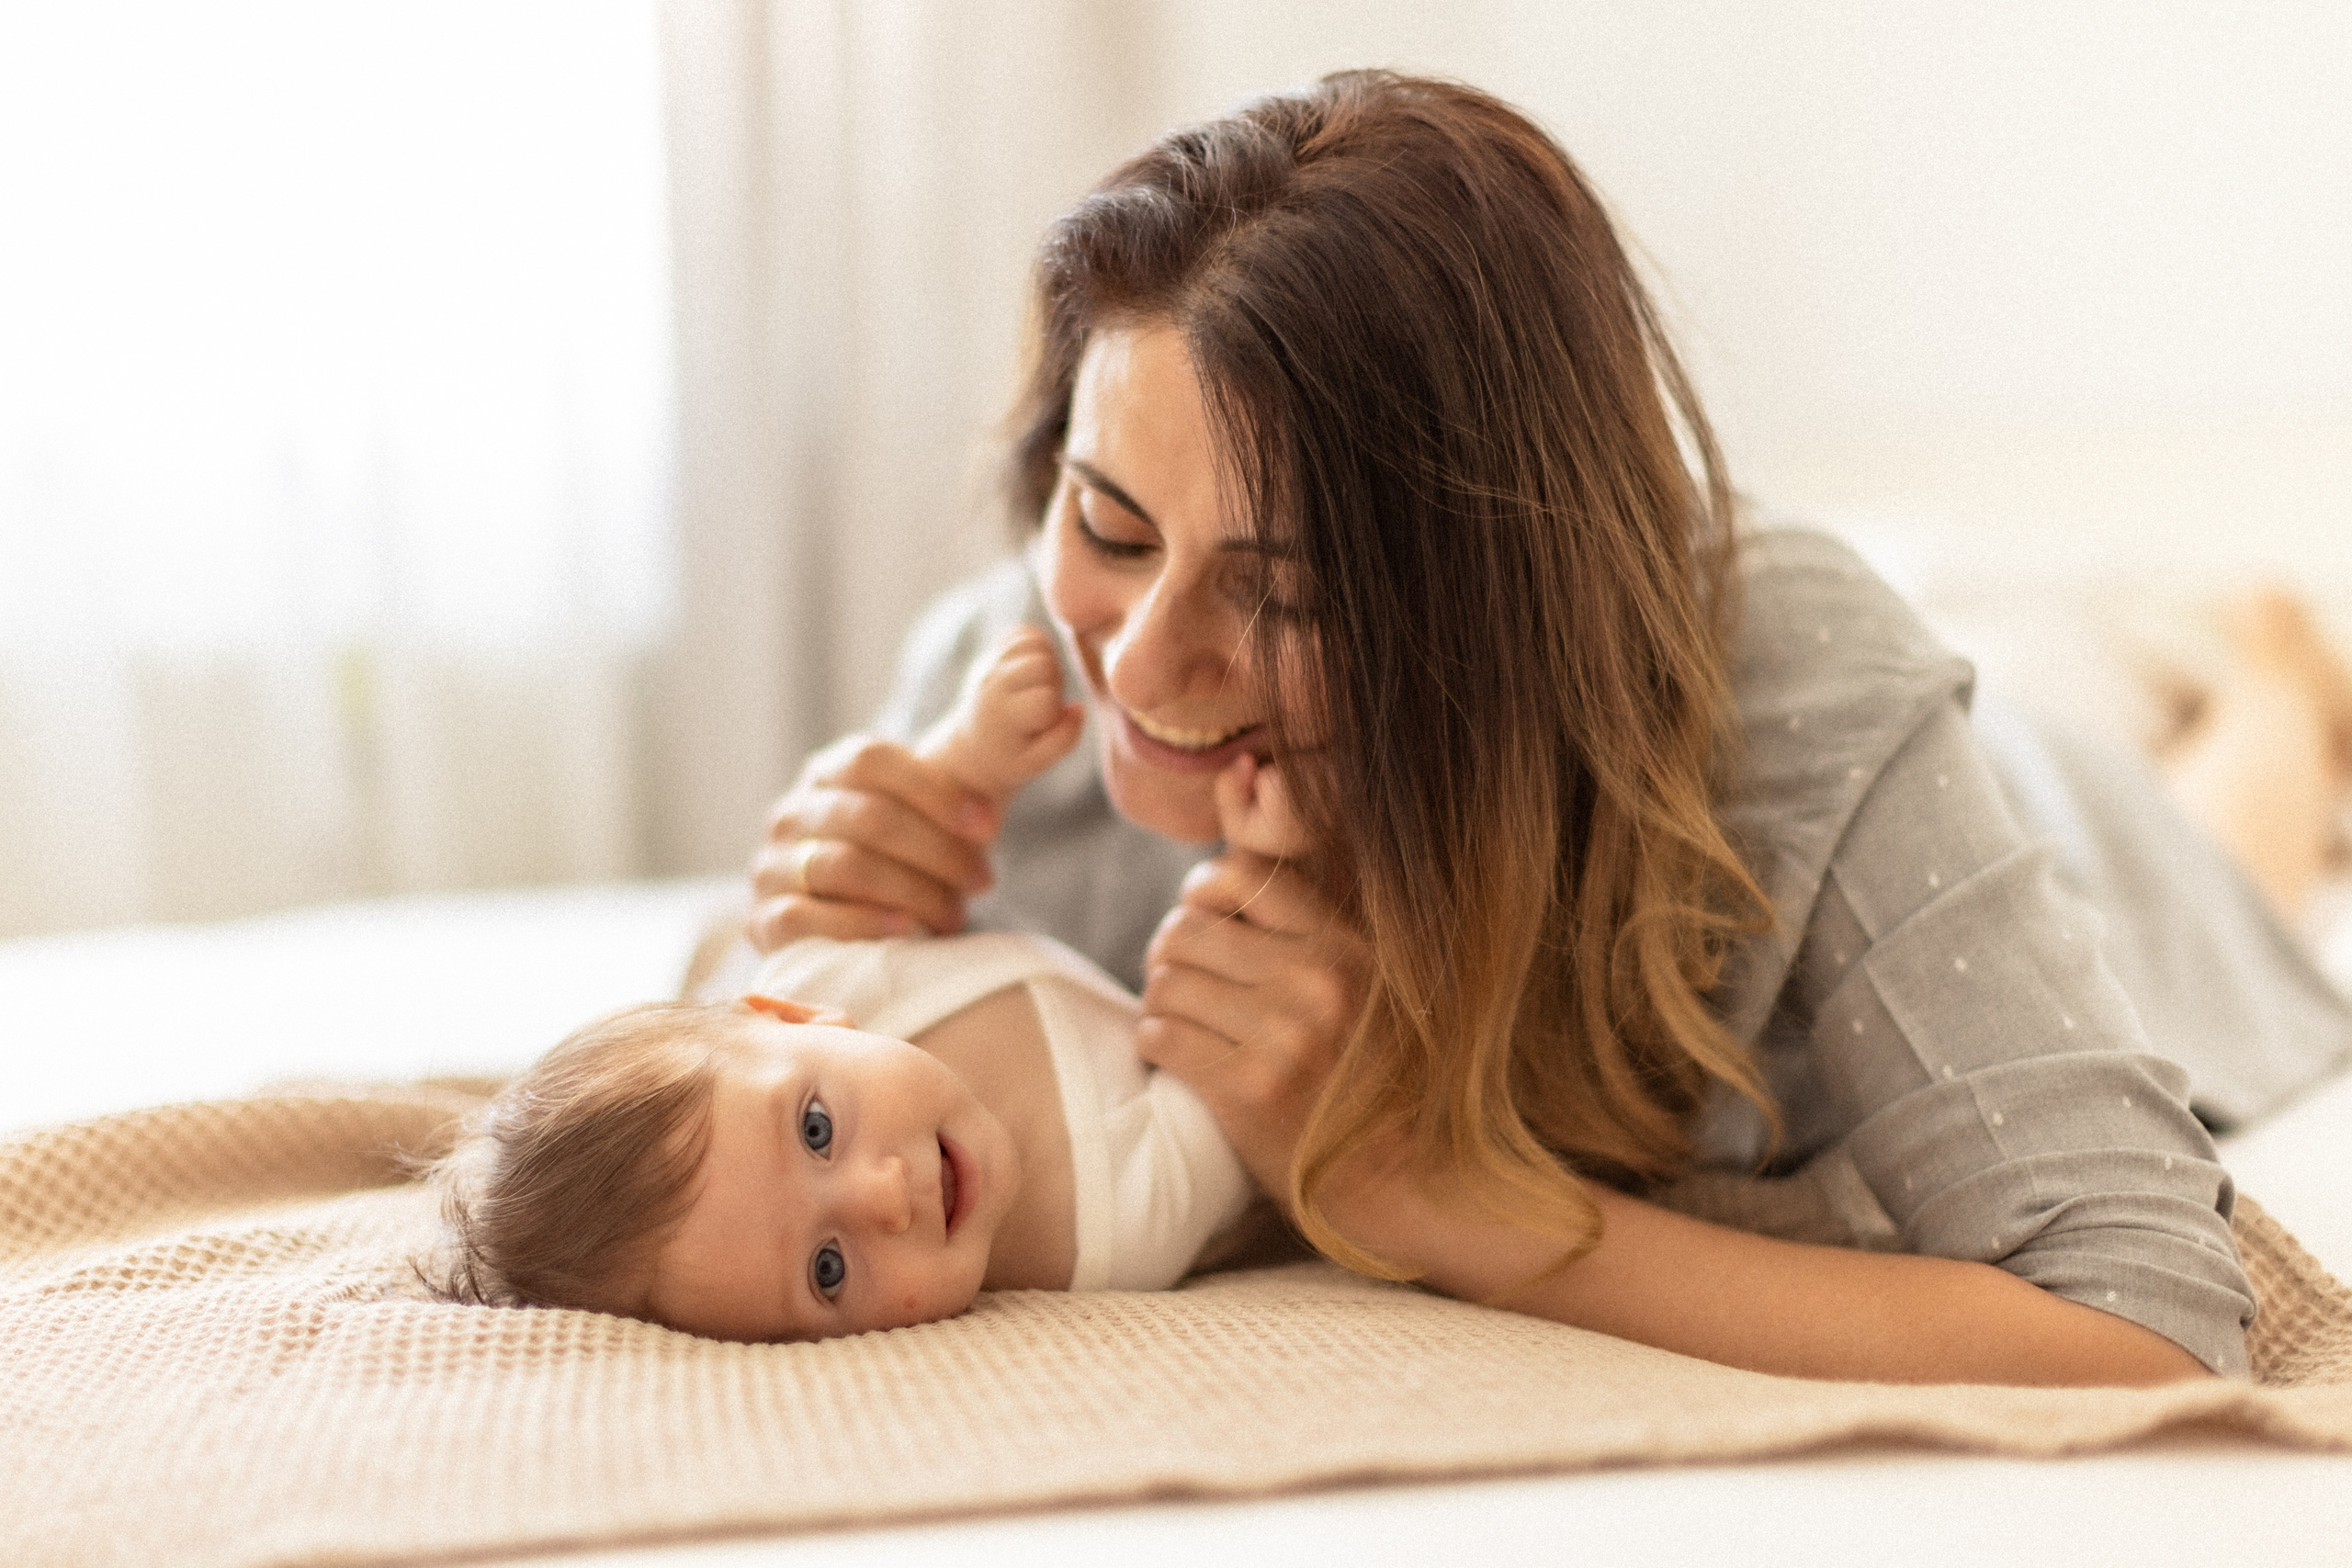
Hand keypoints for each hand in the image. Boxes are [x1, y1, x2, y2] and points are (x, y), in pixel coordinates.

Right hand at [747, 733, 997, 949]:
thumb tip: (995, 797)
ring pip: (847, 867)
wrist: (836, 930)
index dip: (934, 790)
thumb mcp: (916, 820)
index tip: (987, 826)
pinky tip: (906, 930)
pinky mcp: (764, 920)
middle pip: (868, 816)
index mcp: (827, 773)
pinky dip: (864, 923)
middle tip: (983, 880)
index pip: (871, 760)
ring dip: (914, 892)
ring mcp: (772, 866)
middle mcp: (792, 813)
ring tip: (956, 914)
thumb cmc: (894, 864)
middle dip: (938, 849)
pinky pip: (809, 917)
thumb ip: (948, 799)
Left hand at [920, 626, 1085, 800]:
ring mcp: (990, 664)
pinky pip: (1026, 632)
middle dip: (1055, 682)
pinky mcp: (993, 652)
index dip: (1055, 710)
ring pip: (1036, 641)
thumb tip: (1078, 707)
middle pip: (1043, 664)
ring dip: (1048, 661)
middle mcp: (993, 684)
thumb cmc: (1009, 757)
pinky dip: (1038, 647)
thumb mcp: (1037, 763)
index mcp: (1004, 714)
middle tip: (1045, 701)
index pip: (1046, 698)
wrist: (972, 745)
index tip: (1044, 723)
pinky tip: (1034, 671)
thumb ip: (1064, 739)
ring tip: (1040, 684)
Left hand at [1136, 758, 1368, 1201]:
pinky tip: (1178, 1054)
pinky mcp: (1250, 1093)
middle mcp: (1321, 982)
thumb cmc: (1375, 1076)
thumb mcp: (1367, 980)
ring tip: (1179, 1018)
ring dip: (1159, 1000)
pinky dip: (1157, 1043)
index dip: (1203, 896)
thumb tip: (1245, 783)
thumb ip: (1313, 915)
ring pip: (1167, 982)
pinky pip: (1162, 1037)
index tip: (1206, 925)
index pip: (1238, 877)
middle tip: (1179, 979)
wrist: (1404, 1185)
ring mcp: (1286, 1038)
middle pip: (1188, 929)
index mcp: (1350, 944)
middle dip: (1171, 953)